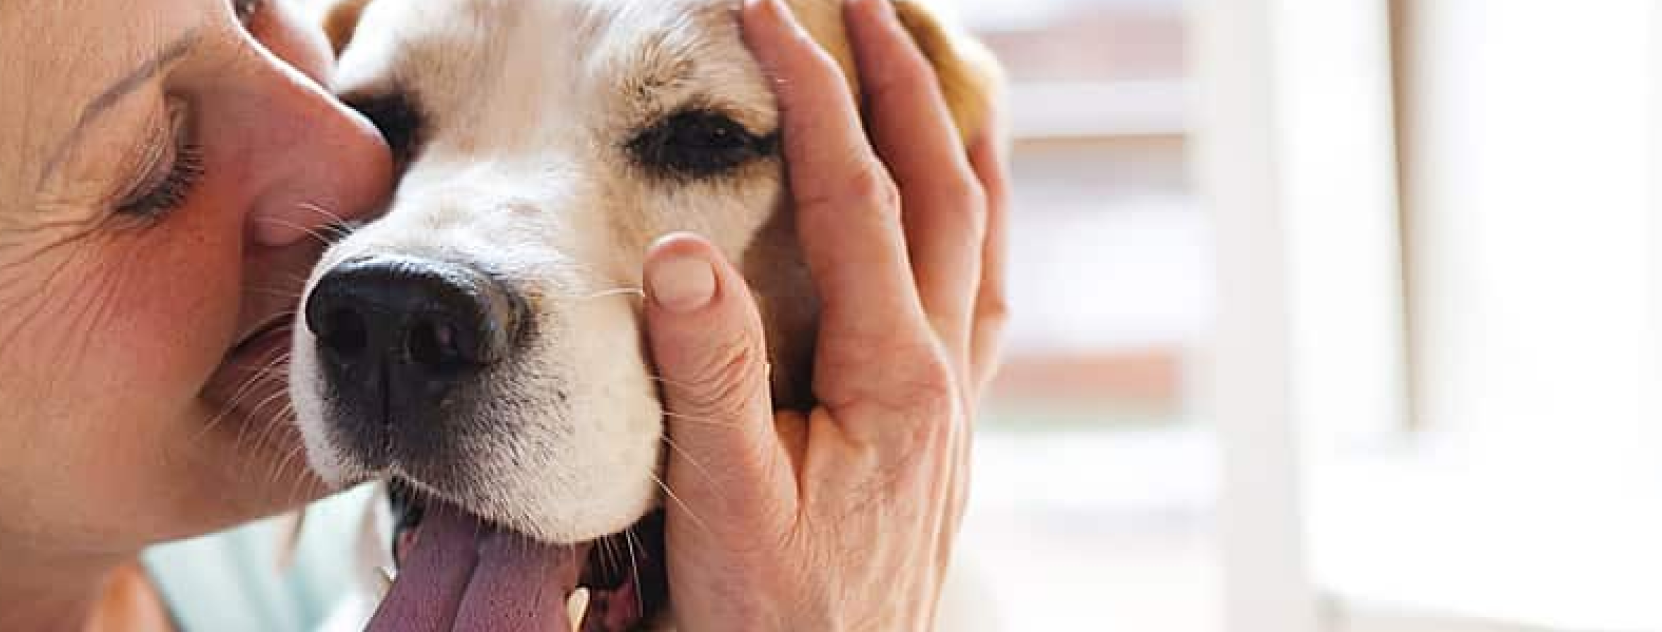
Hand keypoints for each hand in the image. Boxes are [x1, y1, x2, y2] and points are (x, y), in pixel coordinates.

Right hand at [642, 0, 1011, 628]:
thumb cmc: (767, 624)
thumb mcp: (724, 506)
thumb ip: (710, 379)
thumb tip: (684, 252)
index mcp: (893, 380)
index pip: (856, 197)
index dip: (813, 92)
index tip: (765, 10)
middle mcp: (942, 381)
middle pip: (942, 190)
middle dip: (899, 78)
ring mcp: (954, 408)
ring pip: (977, 237)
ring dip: (953, 136)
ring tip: (931, 61)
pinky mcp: (943, 438)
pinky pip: (977, 297)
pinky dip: (969, 224)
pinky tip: (953, 211)